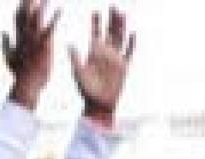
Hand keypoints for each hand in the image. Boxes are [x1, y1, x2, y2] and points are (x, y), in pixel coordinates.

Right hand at [2, 0, 60, 110]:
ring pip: (37, 18)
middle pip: (26, 14)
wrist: (27, 85)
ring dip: (41, 6)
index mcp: (18, 37)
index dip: (21, 7)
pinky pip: (50, 29)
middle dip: (28, 2)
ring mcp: (34, 40)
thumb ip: (5, 43)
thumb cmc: (21, 74)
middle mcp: (25, 36)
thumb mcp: (10, 57)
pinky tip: (60, 10)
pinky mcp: (44, 46)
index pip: (18, 17)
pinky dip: (55, 19)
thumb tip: (1, 31)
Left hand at [70, 6, 135, 128]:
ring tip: (123, 14)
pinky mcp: (124, 67)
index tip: (96, 10)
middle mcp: (105, 52)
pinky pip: (130, 53)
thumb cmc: (86, 89)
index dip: (96, 21)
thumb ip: (75, 57)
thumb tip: (70, 43)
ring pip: (120, 38)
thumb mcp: (78, 71)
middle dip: (111, 19)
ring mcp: (116, 59)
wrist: (99, 104)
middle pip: (110, 31)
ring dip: (122, 27)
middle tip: (113, 5)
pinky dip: (132, 43)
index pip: (95, 32)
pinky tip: (134, 33)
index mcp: (93, 51)